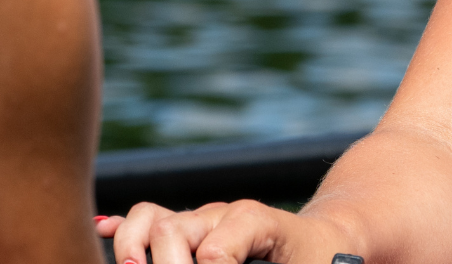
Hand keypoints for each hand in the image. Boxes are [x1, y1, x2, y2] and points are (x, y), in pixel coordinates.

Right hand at [96, 200, 350, 263]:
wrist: (327, 240)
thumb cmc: (319, 259)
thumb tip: (216, 258)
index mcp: (254, 221)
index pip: (214, 251)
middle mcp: (222, 214)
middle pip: (172, 230)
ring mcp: (202, 219)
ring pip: (152, 219)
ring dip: (133, 247)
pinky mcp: (190, 230)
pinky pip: (148, 219)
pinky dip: (124, 230)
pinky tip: (102, 229)